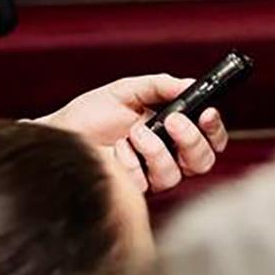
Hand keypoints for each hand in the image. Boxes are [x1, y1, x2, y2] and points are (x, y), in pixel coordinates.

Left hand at [35, 74, 228, 193]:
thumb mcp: (127, 90)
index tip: (206, 112)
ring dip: (156, 150)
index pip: (209, 137)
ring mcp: (150, 175)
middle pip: (203, 161)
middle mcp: (168, 155)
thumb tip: (190, 84)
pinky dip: (131, 162)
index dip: (214, 128)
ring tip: (133, 134)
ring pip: (175, 174)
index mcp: (173, 131)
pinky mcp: (132, 190)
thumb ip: (160, 85)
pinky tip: (116, 151)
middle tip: (172, 121)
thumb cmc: (91, 113)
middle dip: (192, 139)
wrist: (59, 133)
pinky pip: (146, 182)